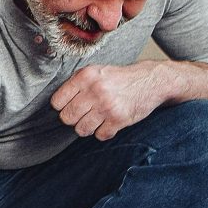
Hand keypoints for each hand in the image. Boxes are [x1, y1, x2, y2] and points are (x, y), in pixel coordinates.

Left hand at [49, 62, 168, 141]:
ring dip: (87, 128)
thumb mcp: (96, 72)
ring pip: (81, 130)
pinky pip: (100, 136)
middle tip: (83, 114)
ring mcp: (107, 106)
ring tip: (95, 120)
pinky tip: (108, 123)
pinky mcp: (119, 119)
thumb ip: (76, 84)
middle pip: (67, 118)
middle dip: (73, 119)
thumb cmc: (119, 78)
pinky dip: (103, 132)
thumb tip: (57, 104)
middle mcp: (94, 90)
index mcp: (85, 76)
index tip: (70, 106)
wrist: (150, 81)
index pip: (57, 102)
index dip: (62, 107)